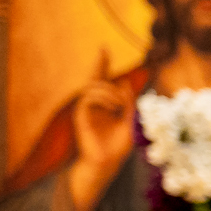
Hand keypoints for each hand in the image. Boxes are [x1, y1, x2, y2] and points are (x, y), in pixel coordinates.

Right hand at [67, 51, 136, 210]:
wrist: (106, 162)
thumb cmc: (118, 146)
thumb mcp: (130, 121)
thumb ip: (128, 103)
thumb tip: (124, 83)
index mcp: (105, 103)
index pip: (101, 79)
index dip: (101, 63)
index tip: (103, 47)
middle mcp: (93, 103)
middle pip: (95, 78)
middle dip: (103, 71)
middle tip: (119, 86)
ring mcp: (85, 108)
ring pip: (92, 86)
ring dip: (109, 91)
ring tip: (119, 104)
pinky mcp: (80, 114)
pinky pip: (88, 96)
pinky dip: (102, 98)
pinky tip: (112, 107)